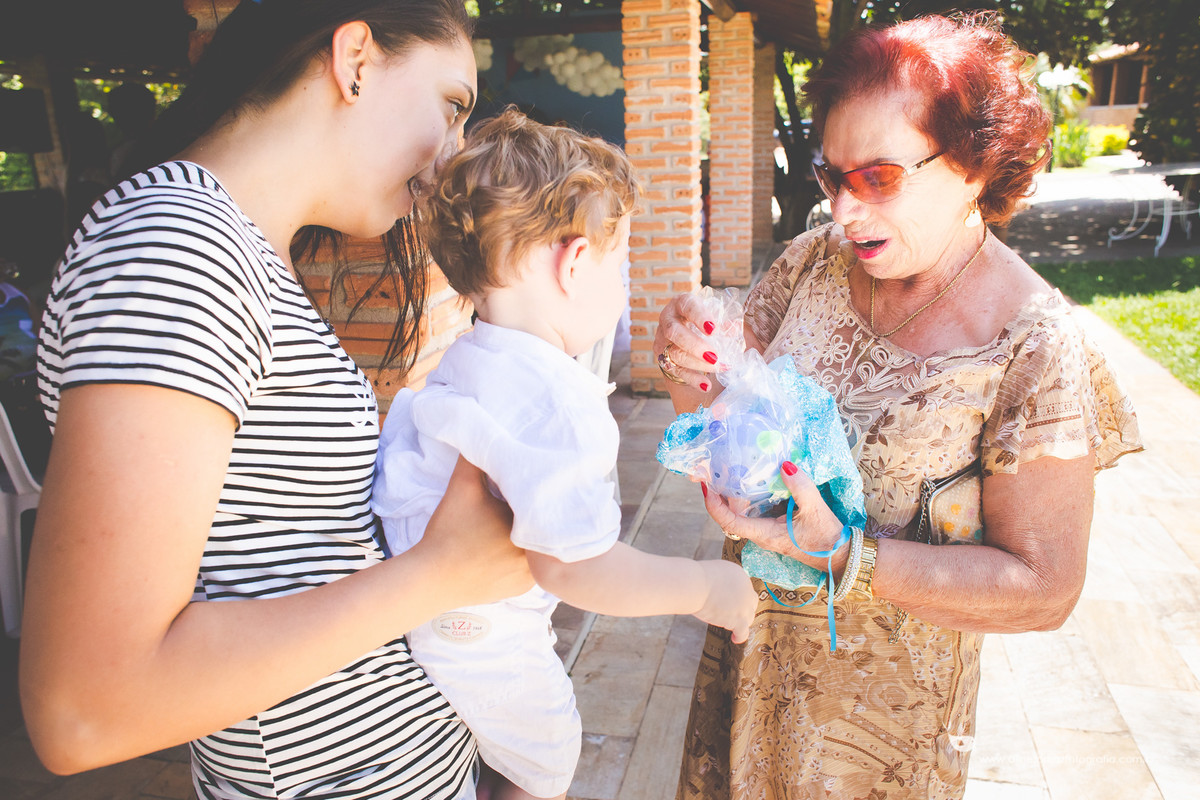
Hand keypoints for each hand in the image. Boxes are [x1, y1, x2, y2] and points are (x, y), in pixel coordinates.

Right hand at [419, 456, 532, 604]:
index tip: (527, 482)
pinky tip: (510, 548)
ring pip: (539, 548)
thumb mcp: (462, 486)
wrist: (430, 578)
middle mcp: (535, 553)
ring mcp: (531, 575)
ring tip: (516, 525)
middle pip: (542, 525)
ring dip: (532, 537)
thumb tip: (483, 432)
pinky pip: (532, 568)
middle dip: (535, 513)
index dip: (534, 490)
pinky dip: (524, 558)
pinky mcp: (522, 589)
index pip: (540, 501)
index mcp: (527, 524)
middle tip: (522, 504)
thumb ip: (475, 457)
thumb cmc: (448, 530)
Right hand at [654, 292, 720, 393]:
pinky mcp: (663, 358)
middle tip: (715, 356)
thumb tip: (734, 329)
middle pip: (675, 332)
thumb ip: (723, 322)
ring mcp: (662, 339)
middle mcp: (668, 320)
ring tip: (720, 368)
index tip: (714, 329)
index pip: (688, 306)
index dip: (700, 317)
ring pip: (674, 353)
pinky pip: (675, 370)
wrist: (681, 329)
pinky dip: (692, 379)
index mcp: (681, 303)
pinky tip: (706, 385)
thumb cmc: (700, 319)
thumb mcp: (711, 315)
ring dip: (698, 364)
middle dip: (695, 346)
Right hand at [692, 559, 756, 643]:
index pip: (744, 588)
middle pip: (751, 603)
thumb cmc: (695, 578)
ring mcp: (744, 605)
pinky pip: (744, 632)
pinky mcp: (739, 619)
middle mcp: (746, 588)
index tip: (729, 603)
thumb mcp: (711, 572)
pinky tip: (735, 638)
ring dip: (740, 622)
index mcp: (739, 575)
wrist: (696, 584)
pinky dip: (740, 636)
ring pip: (749, 617)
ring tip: (729, 625)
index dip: (738, 597)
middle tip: (732, 614)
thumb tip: (714, 588)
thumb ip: (718, 580)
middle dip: (743, 609)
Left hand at [703, 462, 848, 573]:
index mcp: (764, 533)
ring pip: (740, 511)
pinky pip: (753, 509)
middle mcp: (759, 533)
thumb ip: (801, 487)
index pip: (729, 521)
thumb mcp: (816, 510)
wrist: (837, 555)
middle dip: (718, 493)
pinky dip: (747, 494)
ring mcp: (764, 529)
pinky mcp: (772, 524)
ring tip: (726, 468)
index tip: (707, 486)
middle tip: (713, 469)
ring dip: (731, 493)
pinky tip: (750, 476)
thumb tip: (785, 465)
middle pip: (729, 514)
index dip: (714, 504)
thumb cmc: (826, 538)